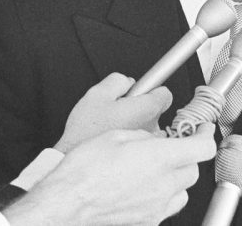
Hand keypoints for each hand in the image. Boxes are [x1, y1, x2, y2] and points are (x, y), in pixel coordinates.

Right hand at [5, 126, 215, 225]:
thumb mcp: (115, 135)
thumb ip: (144, 137)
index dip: (206, 135)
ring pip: (183, 192)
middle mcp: (163, 185)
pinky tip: (145, 189)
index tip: (202, 130)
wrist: (67, 203)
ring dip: (177, 178)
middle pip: (193, 170)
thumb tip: (154, 139)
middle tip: (174, 147)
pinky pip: (166, 208)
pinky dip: (163, 197)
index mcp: (158, 158)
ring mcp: (156, 207)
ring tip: (158, 170)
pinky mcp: (147, 221)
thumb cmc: (84, 171)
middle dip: (187, 156)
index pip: (202, 148)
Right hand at [54, 72, 171, 152]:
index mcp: (146, 110)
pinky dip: (132, 139)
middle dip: (140, 106)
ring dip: (136, 123)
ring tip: (114, 127)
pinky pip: (143, 143)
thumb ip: (118, 80)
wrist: (76, 161)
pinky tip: (115, 140)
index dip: (152, 89)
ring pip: (149, 127)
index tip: (141, 90)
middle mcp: (152, 129)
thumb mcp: (97, 93)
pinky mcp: (142, 159)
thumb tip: (129, 82)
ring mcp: (148, 146)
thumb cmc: (86, 132)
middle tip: (119, 109)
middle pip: (156, 110)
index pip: (165, 94)